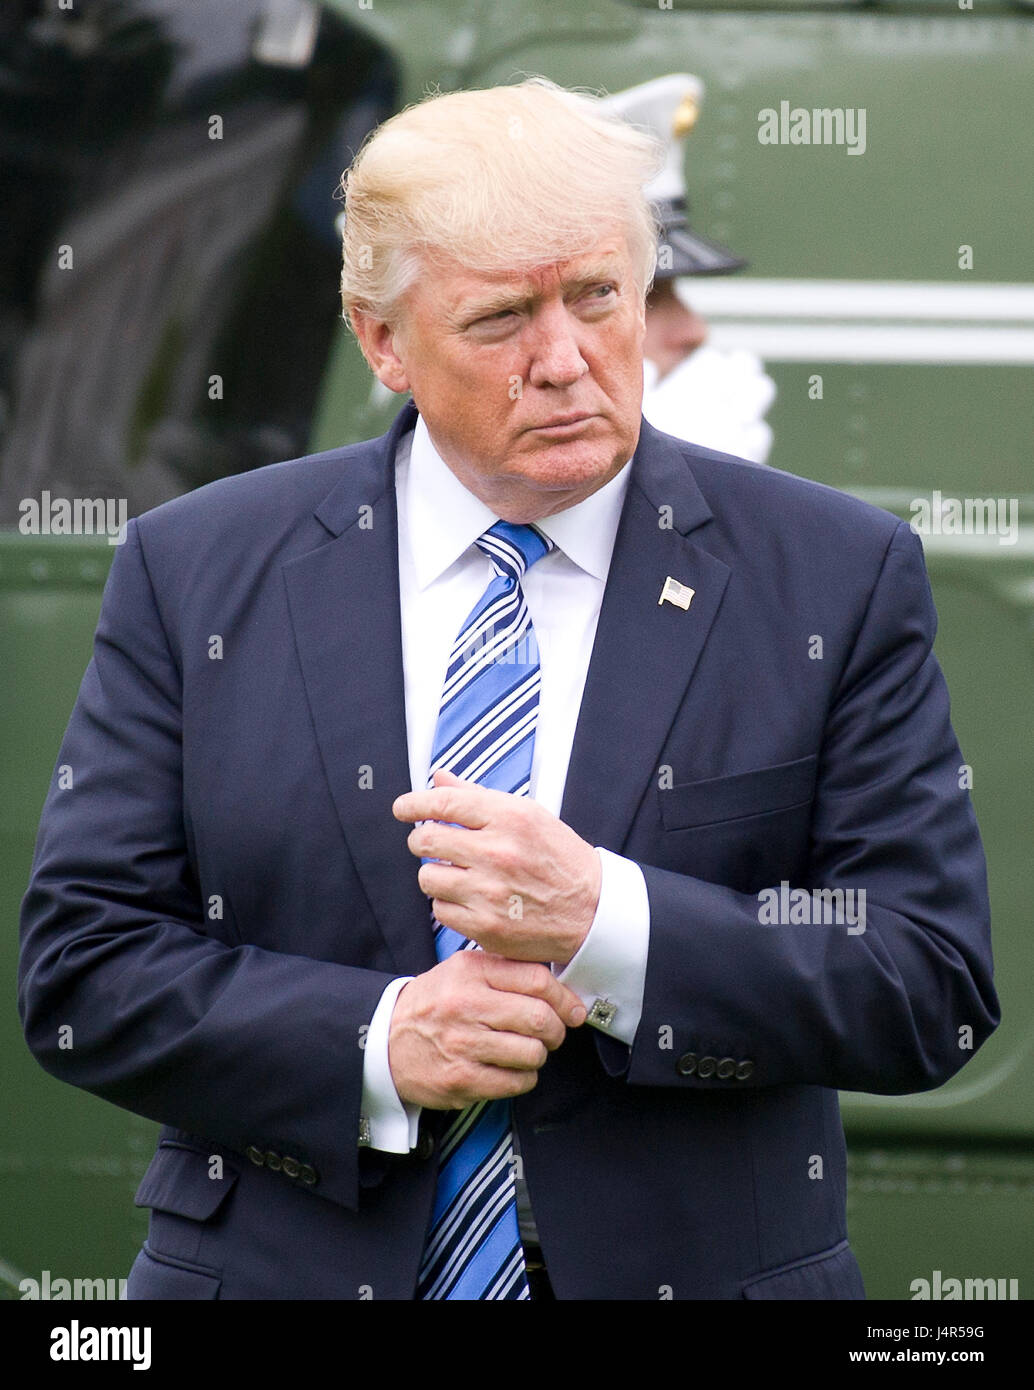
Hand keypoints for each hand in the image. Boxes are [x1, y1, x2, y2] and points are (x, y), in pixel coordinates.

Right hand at [387, 950, 586, 1108]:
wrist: (384, 1040)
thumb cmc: (435, 1004)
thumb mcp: (462, 971)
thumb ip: (505, 970)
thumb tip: (559, 984)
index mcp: (471, 973)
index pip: (536, 980)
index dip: (564, 998)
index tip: (573, 1010)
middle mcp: (466, 1006)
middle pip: (539, 1018)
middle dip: (557, 1031)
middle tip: (553, 1034)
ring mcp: (463, 1045)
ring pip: (532, 1054)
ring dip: (539, 1056)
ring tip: (527, 1051)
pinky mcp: (460, 1080)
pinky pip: (515, 1083)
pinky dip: (523, 1078)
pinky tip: (511, 1070)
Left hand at [392, 770, 602, 964]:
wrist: (591, 911)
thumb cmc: (558, 858)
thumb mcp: (528, 816)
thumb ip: (478, 797)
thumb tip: (439, 779)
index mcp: (509, 818)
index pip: (444, 804)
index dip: (414, 803)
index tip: (402, 808)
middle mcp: (498, 853)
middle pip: (427, 839)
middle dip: (420, 839)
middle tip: (428, 841)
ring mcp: (490, 892)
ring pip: (428, 877)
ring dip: (434, 873)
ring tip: (453, 872)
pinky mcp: (485, 926)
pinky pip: (440, 910)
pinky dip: (446, 903)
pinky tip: (465, 897)